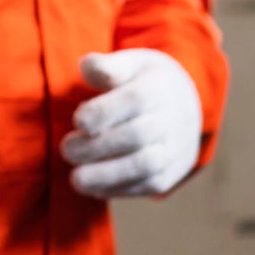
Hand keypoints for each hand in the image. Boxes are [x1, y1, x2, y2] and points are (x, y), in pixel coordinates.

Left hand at [62, 49, 202, 197]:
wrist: (187, 104)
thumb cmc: (144, 82)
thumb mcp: (130, 65)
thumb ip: (107, 67)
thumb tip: (85, 66)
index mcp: (158, 88)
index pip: (134, 100)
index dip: (103, 113)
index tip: (78, 120)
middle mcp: (172, 119)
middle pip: (137, 136)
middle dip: (98, 147)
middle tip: (67, 149)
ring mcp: (175, 148)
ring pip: (146, 166)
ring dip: (107, 175)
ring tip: (76, 178)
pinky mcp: (172, 172)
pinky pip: (149, 185)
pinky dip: (119, 189)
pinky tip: (93, 188)